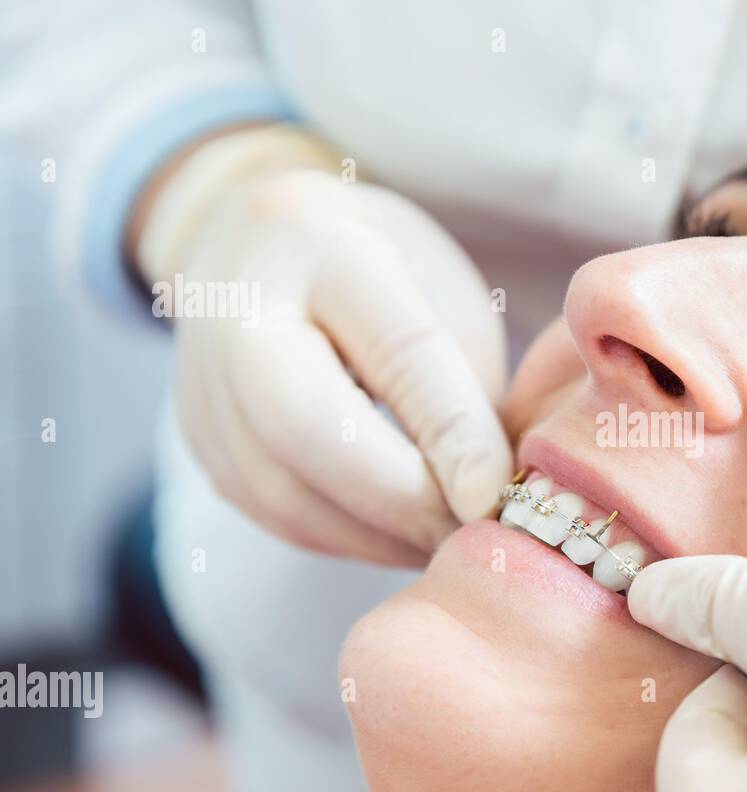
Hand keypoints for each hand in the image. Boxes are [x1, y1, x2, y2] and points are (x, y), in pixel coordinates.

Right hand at [146, 148, 510, 564]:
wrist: (262, 250)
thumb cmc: (384, 273)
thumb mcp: (441, 294)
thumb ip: (462, 388)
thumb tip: (485, 496)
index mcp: (317, 240)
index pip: (394, 348)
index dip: (449, 432)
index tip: (492, 497)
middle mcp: (236, 306)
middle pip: (304, 429)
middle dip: (402, 500)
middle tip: (474, 531)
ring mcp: (201, 381)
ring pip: (285, 494)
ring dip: (381, 536)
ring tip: (451, 541)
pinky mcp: (200, 443)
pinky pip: (278, 516)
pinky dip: (352, 539)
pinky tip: (404, 537)